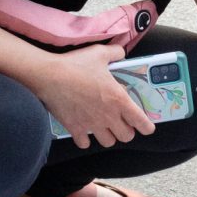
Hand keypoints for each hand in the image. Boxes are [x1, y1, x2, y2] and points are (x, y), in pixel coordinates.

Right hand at [29, 45, 153, 150]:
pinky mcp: (75, 128)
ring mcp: (91, 124)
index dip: (147, 127)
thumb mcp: (99, 53)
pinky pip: (84, 144)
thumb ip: (115, 53)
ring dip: (108, 136)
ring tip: (104, 128)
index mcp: (119, 100)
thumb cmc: (76, 65)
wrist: (49, 75)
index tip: (147, 127)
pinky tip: (84, 130)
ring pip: (108, 142)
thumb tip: (121, 52)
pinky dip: (85, 140)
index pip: (141, 122)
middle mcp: (108, 116)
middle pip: (126, 137)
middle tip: (122, 123)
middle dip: (127, 131)